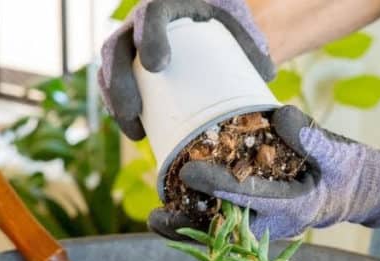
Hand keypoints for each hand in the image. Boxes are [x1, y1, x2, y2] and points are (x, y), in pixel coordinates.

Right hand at [98, 0, 274, 140]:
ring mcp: (129, 47)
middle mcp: (140, 23)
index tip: (157, 66)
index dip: (149, 37)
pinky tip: (135, 130)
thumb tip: (269, 74)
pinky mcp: (126, 70)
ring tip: (134, 129)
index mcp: (167, 6)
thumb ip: (251, 51)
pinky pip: (112, 88)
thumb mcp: (237, 33)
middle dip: (121, 81)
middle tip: (134, 109)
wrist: (207, 32)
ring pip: (110, 70)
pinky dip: (121, 110)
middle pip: (119, 48)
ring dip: (116, 101)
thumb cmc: (223, 31)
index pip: (151, 14)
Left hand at [168, 105, 379, 240]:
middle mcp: (277, 224)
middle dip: (191, 225)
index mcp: (293, 208)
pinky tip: (177, 212)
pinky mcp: (264, 221)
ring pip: (223, 233)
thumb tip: (279, 117)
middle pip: (226, 230)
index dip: (217, 187)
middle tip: (157, 216)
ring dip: (191, 228)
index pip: (248, 198)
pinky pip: (229, 228)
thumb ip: (311, 136)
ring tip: (157, 219)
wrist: (367, 192)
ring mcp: (269, 227)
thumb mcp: (339, 151)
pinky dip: (203, 222)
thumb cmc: (353, 170)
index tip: (189, 172)